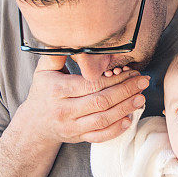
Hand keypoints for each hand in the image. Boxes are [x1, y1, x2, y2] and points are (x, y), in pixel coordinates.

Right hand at [18, 59, 149, 145]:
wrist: (34, 124)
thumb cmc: (43, 92)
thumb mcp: (44, 71)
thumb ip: (56, 55)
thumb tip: (69, 39)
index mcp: (58, 91)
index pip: (91, 84)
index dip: (113, 78)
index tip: (131, 71)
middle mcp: (65, 110)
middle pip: (100, 102)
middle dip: (125, 91)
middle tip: (143, 82)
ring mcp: (72, 127)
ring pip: (103, 120)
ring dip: (125, 109)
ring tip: (141, 98)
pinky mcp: (79, 138)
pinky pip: (100, 136)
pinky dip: (116, 129)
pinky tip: (129, 119)